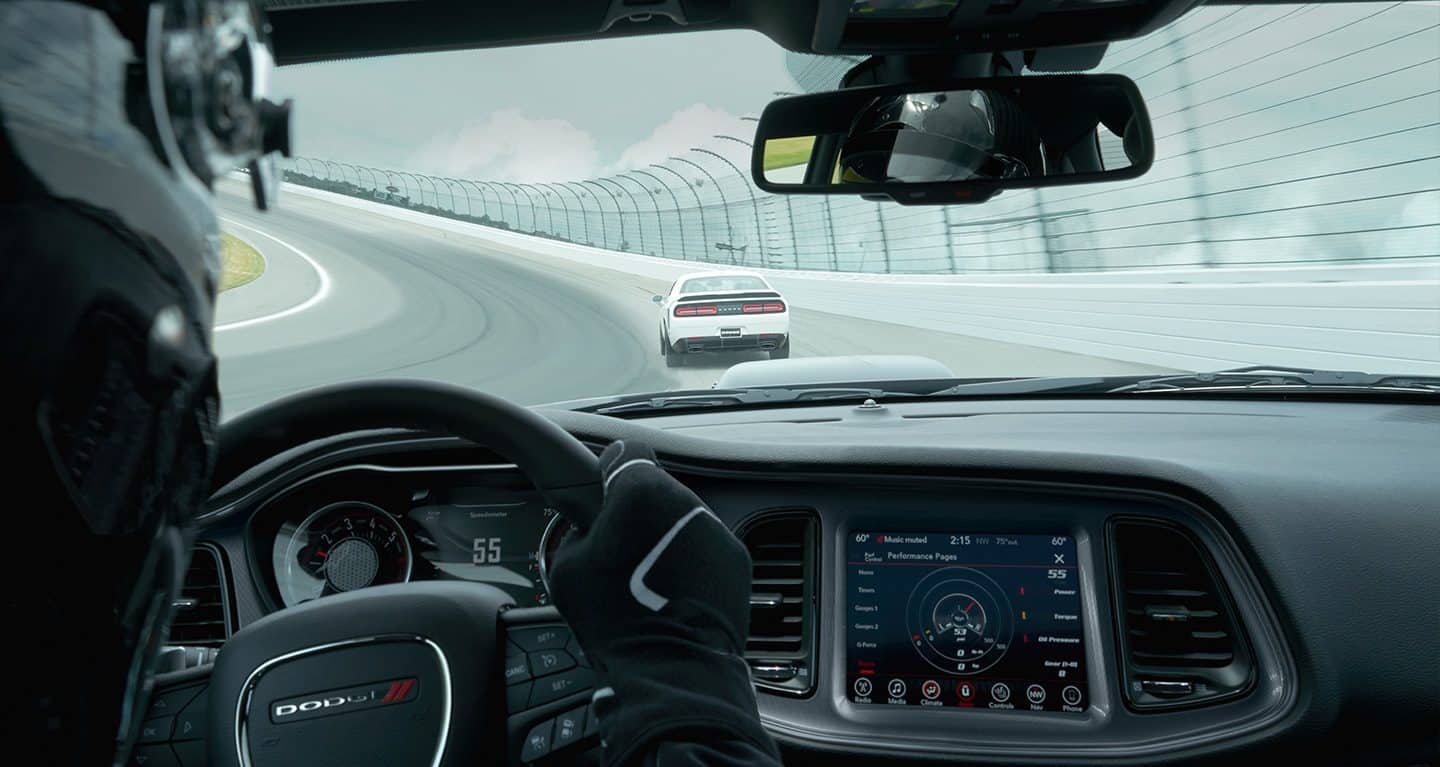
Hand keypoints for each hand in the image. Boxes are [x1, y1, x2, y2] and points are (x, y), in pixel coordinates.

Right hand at [549, 440, 776, 763]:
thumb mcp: (566, 567)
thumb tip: (589, 524)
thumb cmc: (615, 622)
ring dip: (667, 536)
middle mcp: (686, 500)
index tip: (603, 495)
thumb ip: (578, 528)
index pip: (625, 451)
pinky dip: (693, 562)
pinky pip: (707, 547)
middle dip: (639, 512)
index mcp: (640, 492)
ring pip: (684, 517)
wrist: (672, 670)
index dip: (609, 473)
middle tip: (621, 551)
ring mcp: (716, 529)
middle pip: (656, 488)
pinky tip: (675, 593)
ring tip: (649, 578)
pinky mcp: (737, 559)